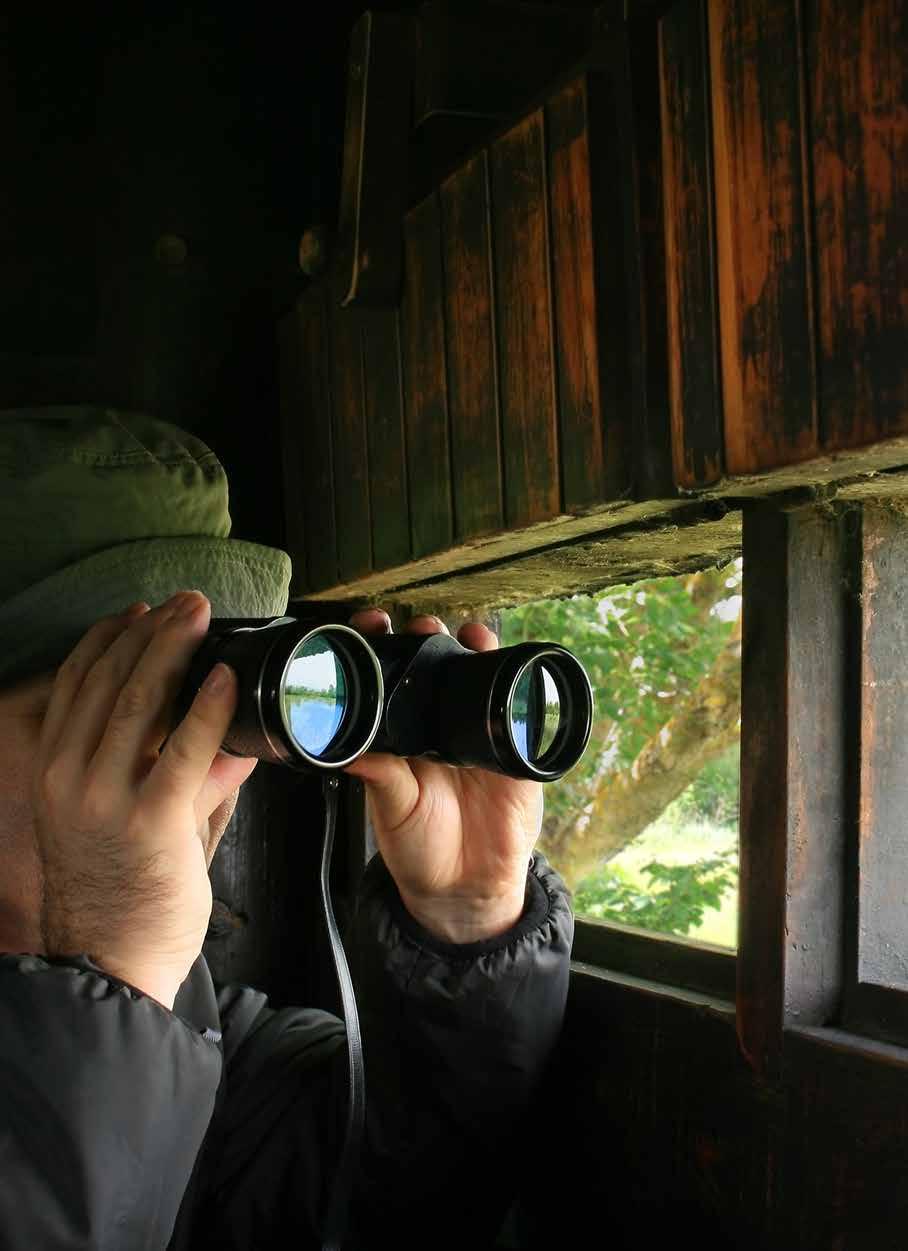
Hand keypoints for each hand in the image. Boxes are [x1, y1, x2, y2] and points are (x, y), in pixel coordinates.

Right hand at [32, 593, 255, 1007]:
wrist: (110, 962)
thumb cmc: (120, 890)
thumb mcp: (126, 817)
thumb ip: (175, 770)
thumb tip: (230, 729)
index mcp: (54, 770)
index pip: (75, 685)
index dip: (108, 640)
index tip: (140, 612)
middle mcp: (70, 776)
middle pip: (107, 681)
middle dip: (149, 631)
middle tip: (186, 602)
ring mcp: (106, 797)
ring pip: (139, 702)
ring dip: (173, 650)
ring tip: (200, 617)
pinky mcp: (152, 819)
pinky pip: (185, 749)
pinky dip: (206, 707)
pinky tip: (224, 678)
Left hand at [344, 611, 543, 943]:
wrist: (465, 890)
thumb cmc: (418, 850)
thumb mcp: (392, 810)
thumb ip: (380, 777)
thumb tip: (348, 748)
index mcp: (403, 735)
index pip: (390, 679)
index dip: (383, 648)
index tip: (372, 626)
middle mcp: (438, 727)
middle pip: (436, 665)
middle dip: (429, 636)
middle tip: (420, 626)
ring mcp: (478, 735)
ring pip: (478, 677)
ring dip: (475, 647)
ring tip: (469, 633)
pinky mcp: (514, 752)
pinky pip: (521, 711)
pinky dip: (519, 684)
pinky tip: (512, 664)